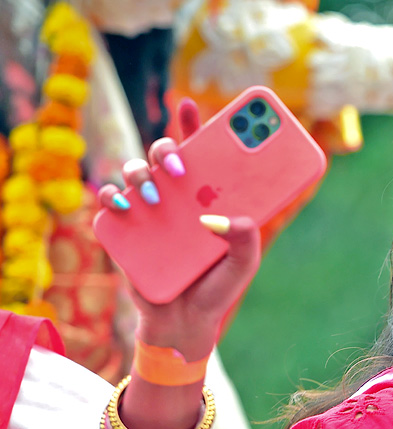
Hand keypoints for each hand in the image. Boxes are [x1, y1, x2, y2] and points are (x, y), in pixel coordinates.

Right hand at [96, 99, 260, 358]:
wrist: (183, 323)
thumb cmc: (217, 289)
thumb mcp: (242, 265)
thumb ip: (246, 240)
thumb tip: (227, 218)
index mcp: (211, 196)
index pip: (203, 151)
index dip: (195, 125)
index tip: (189, 105)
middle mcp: (179, 197)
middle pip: (165, 155)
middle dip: (168, 148)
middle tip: (179, 165)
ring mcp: (150, 211)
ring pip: (136, 172)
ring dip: (142, 175)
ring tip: (156, 197)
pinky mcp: (126, 230)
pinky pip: (111, 202)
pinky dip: (112, 196)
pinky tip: (122, 203)